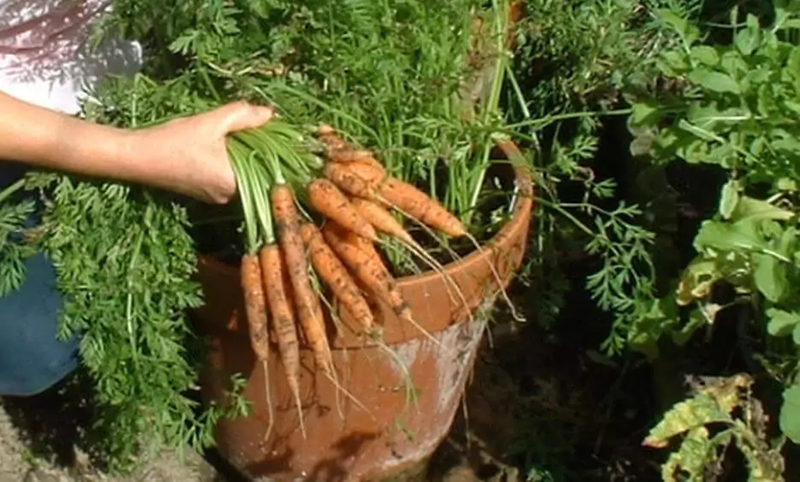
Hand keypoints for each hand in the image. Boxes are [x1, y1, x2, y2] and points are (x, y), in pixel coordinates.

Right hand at [132, 101, 274, 203]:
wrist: (136, 158)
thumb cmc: (173, 141)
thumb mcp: (210, 122)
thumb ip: (242, 116)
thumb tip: (269, 113)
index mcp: (234, 184)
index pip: (271, 175)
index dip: (280, 156)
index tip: (284, 138)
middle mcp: (229, 197)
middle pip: (259, 175)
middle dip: (262, 153)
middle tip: (263, 131)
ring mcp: (217, 197)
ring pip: (244, 176)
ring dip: (246, 157)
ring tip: (244, 135)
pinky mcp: (206, 193)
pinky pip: (230, 178)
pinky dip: (233, 163)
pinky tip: (227, 146)